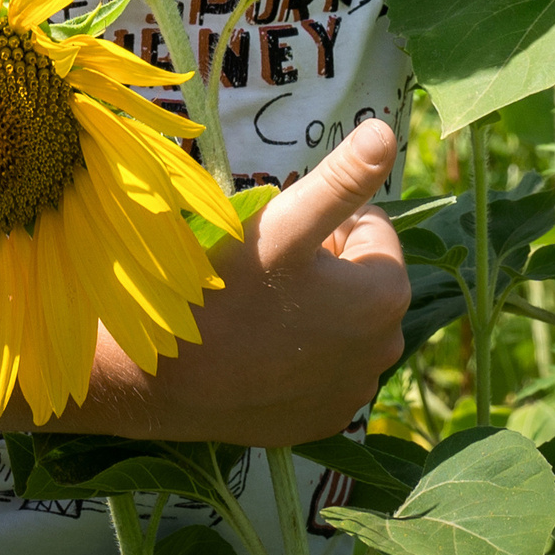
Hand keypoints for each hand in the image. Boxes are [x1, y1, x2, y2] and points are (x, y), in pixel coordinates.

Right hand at [77, 118, 409, 445]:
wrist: (166, 376)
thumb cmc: (228, 289)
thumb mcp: (287, 221)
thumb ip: (343, 177)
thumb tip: (386, 132)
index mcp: (388, 296)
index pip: (372, 230)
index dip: (328, 223)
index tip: (285, 239)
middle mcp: (385, 351)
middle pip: (362, 280)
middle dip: (327, 268)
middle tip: (269, 272)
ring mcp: (354, 394)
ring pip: (344, 324)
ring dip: (316, 310)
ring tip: (261, 309)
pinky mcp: (324, 423)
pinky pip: (326, 370)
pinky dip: (304, 356)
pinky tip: (261, 352)